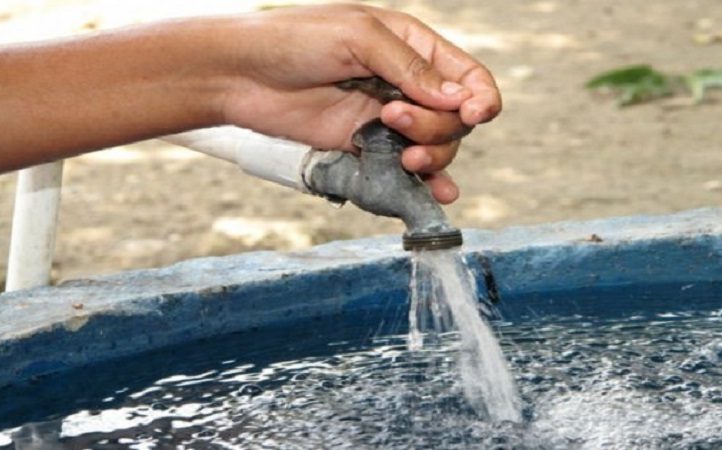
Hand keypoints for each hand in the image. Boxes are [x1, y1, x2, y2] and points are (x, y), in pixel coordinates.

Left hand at [219, 5, 501, 203]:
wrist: (242, 75)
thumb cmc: (296, 40)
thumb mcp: (359, 39)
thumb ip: (410, 69)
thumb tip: (457, 99)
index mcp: (413, 47)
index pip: (468, 76)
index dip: (480, 98)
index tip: (473, 115)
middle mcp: (407, 84)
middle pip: (454, 118)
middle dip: (436, 128)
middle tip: (393, 121)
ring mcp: (387, 119)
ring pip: (435, 147)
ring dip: (430, 156)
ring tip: (402, 157)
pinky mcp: (365, 146)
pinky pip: (405, 170)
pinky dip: (424, 184)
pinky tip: (436, 194)